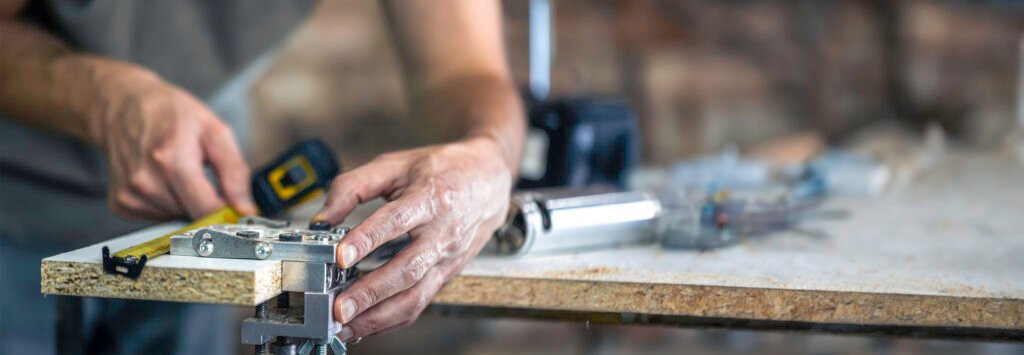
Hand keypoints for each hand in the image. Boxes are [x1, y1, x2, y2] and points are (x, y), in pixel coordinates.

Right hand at [92, 68, 256, 219]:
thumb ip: (235, 171)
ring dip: (187, 202)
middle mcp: (146, 182)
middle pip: (194, 217)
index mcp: (171, 160)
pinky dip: (168, 204)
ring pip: (178, 219)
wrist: (124, 107)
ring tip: (179, 172)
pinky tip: (163, 180)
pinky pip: (159, 218)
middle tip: (203, 176)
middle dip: (207, 202)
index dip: (228, 214)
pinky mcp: (122, 204)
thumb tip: (245, 208)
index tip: (238, 211)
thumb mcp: (214, 130)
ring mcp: (130, 196)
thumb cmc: (169, 113)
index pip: (207, 211)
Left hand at [313, 137, 512, 338]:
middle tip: (340, 307)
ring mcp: (448, 258)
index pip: (396, 220)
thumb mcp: (396, 164)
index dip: (367, 239)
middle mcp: (443, 232)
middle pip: (407, 269)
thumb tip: (322, 218)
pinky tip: (367, 326)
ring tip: (347, 326)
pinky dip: (392, 319)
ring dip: (379, 316)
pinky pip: (420, 303)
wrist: (490, 179)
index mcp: (431, 197)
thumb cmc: (442, 170)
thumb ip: (353, 186)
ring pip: (416, 295)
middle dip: (371, 292)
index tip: (340, 256)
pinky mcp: (447, 275)